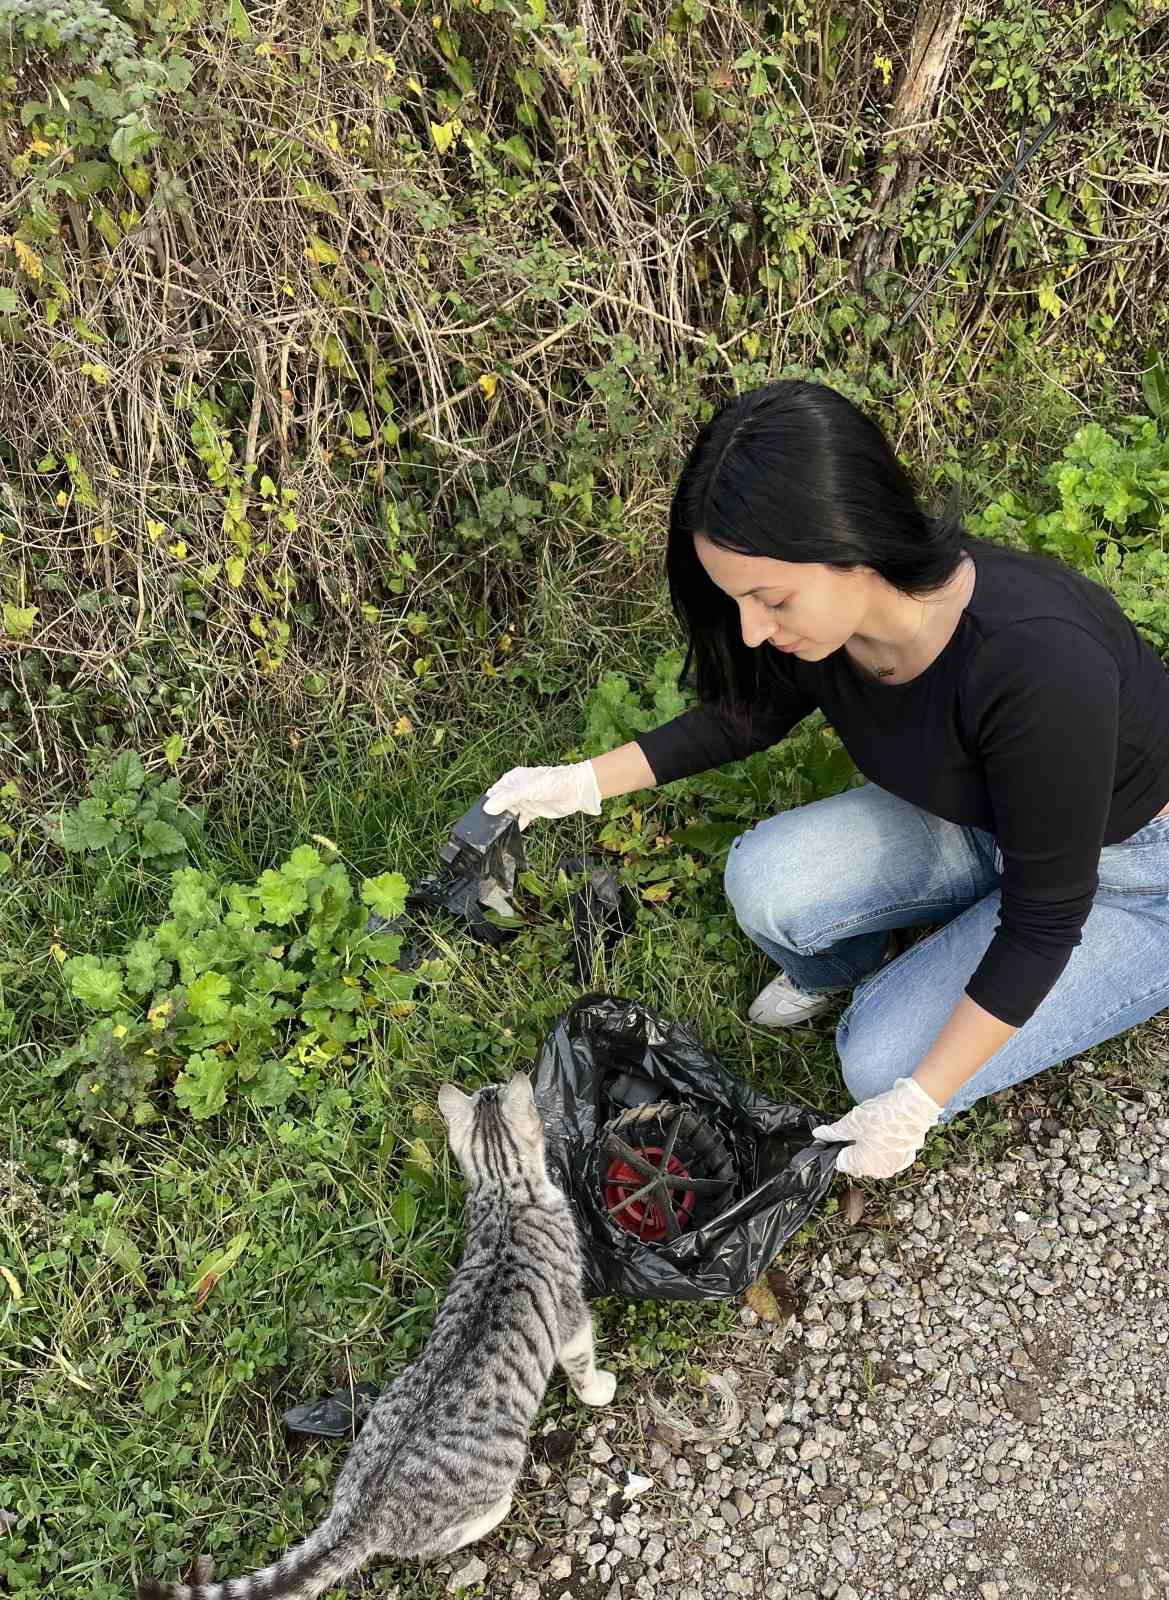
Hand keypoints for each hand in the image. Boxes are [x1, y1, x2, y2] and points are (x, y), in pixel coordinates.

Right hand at [482, 761, 601, 830]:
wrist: (576, 791)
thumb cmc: (552, 783)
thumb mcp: (526, 790)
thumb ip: (507, 799)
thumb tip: (487, 808)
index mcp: (513, 779)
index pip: (494, 791)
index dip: (488, 803)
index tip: (480, 817)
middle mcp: (517, 790)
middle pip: (501, 803)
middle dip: (495, 814)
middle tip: (487, 829)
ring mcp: (526, 801)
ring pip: (510, 812)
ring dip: (505, 821)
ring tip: (497, 833)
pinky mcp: (534, 811)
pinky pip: (521, 820)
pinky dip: (516, 826)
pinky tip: (511, 834)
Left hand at [812, 1076, 942, 1178]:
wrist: (914, 1108)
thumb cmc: (881, 1116)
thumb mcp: (852, 1122)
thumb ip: (833, 1132)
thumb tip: (818, 1135)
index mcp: (862, 1165)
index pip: (839, 1161)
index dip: (836, 1145)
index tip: (839, 1132)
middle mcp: (878, 1172)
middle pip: (856, 1161)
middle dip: (852, 1146)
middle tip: (856, 1127)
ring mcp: (893, 1166)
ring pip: (872, 1159)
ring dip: (867, 1147)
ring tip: (871, 1128)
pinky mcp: (905, 1158)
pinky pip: (887, 1155)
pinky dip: (883, 1146)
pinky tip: (884, 1131)